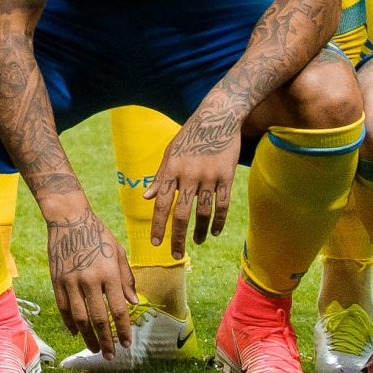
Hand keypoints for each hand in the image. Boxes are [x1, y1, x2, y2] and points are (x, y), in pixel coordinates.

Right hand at [41, 197, 133, 355]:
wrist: (68, 218)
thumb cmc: (98, 234)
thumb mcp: (118, 252)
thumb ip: (126, 279)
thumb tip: (133, 302)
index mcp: (108, 273)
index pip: (118, 309)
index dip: (123, 329)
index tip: (127, 343)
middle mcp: (89, 279)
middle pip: (98, 318)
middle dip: (106, 340)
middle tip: (111, 355)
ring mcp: (71, 281)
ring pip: (79, 317)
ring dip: (88, 336)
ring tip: (94, 348)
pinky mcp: (57, 280)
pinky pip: (63, 307)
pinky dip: (70, 323)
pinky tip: (76, 332)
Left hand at [147, 108, 239, 251]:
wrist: (217, 118)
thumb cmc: (189, 137)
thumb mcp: (170, 153)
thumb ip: (160, 177)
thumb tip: (146, 197)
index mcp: (171, 169)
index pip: (161, 204)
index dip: (158, 225)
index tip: (156, 243)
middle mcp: (188, 174)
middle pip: (181, 213)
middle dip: (177, 237)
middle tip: (175, 255)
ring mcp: (209, 176)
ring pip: (203, 212)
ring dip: (200, 231)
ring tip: (197, 242)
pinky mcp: (226, 176)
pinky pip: (222, 204)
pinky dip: (219, 221)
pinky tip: (216, 231)